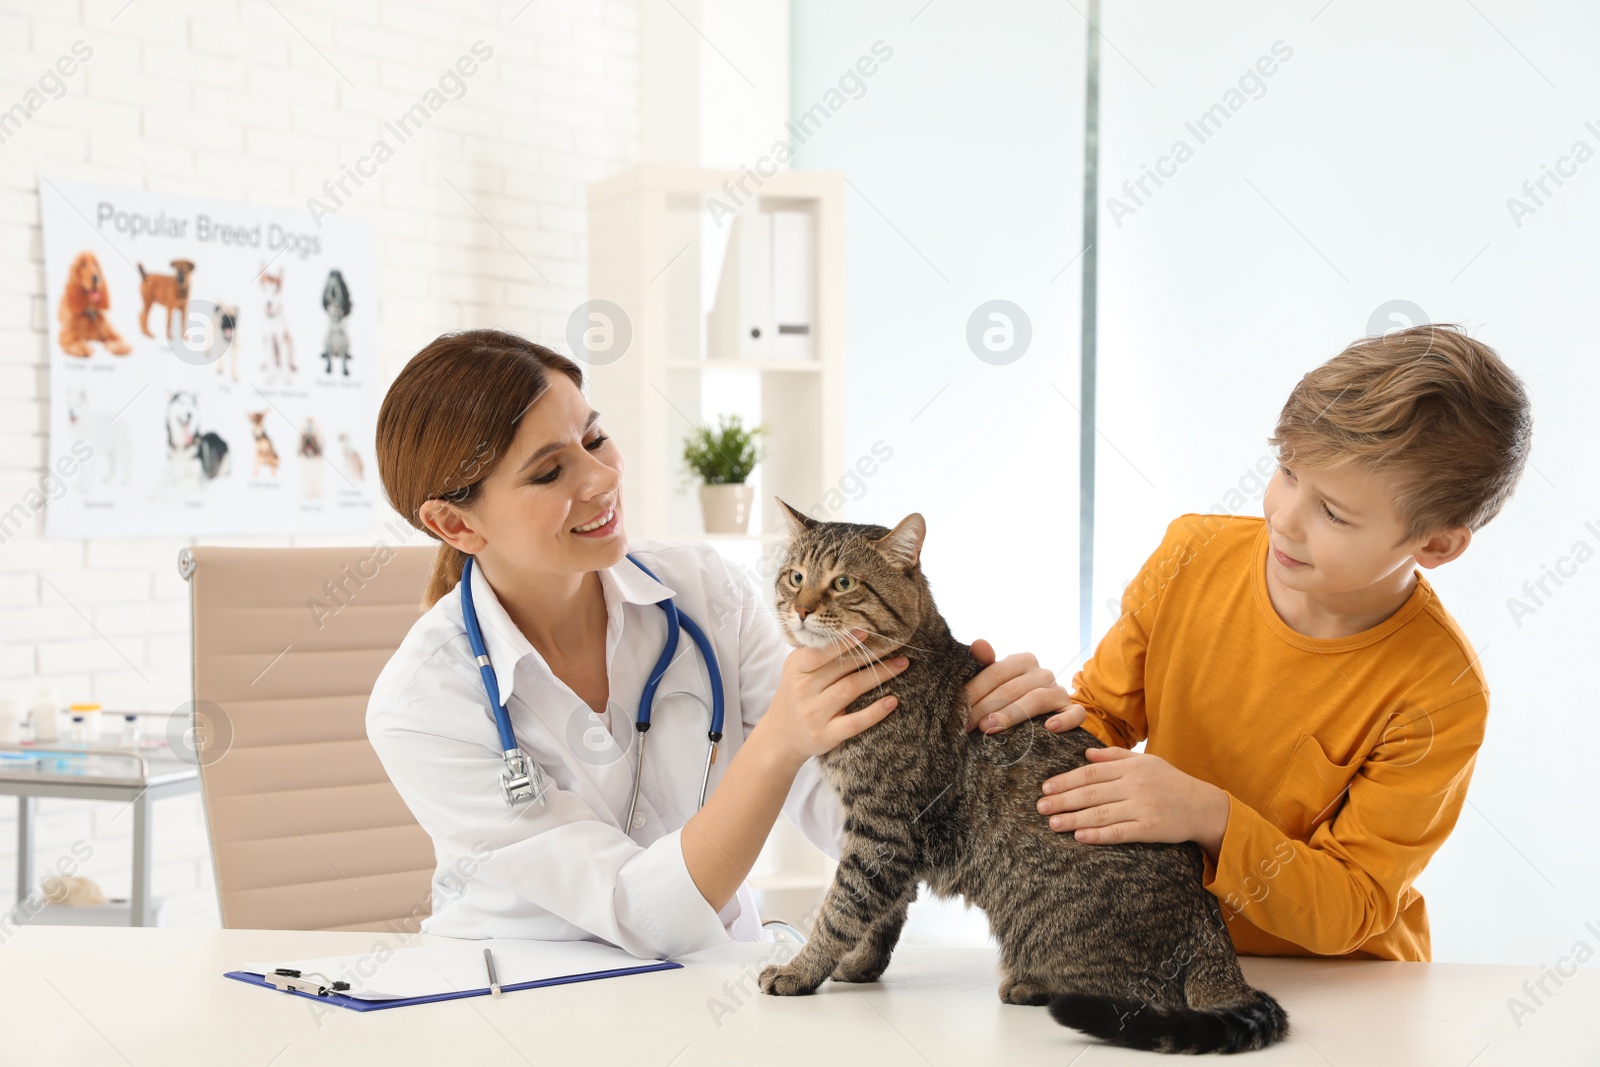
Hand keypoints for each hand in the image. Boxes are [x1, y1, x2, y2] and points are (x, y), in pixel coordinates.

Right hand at [755, 628, 909, 768]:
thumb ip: (819, 652)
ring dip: (880, 675)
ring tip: (901, 664)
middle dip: (872, 655)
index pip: (821, 652)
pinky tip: (892, 701)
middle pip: (843, 668)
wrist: (781, 735)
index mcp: (796, 668)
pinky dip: (876, 712)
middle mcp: (803, 690)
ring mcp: (814, 714)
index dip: (843, 642)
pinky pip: (855, 722)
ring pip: (852, 689)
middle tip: (897, 643)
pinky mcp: (826, 735)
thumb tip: (858, 632)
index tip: (866, 631)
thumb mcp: (798, 670)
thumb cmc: (797, 694)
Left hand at [963, 640, 1077, 733]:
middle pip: (1012, 688)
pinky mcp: (1072, 710)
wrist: (1043, 713)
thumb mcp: (996, 681)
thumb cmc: (1010, 696)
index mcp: (1023, 660)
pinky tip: (1049, 728)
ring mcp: (1060, 691)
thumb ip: (984, 663)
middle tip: (967, 725)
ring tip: (990, 728)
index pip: (996, 672)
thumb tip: (978, 645)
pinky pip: (1074, 714)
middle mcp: (1043, 673)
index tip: (957, 709)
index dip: (975, 690)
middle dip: (986, 707)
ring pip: (1036, 699)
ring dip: (1011, 714)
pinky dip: (1064, 720)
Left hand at [1036, 747, 1229, 857]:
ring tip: (1052, 824)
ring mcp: (1143, 807)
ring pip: (1101, 813)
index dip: (1066, 780)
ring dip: (1073, 819)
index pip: (1091, 772)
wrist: (1203, 806)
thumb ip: (1115, 756)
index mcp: (1131, 767)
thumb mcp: (1146, 762)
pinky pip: (1119, 832)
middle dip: (1063, 800)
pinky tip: (1080, 837)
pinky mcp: (1150, 829)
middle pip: (1091, 792)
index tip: (1046, 787)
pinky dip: (1098, 835)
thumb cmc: (1171, 783)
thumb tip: (1086, 754)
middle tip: (1040, 807)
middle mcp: (1135, 785)